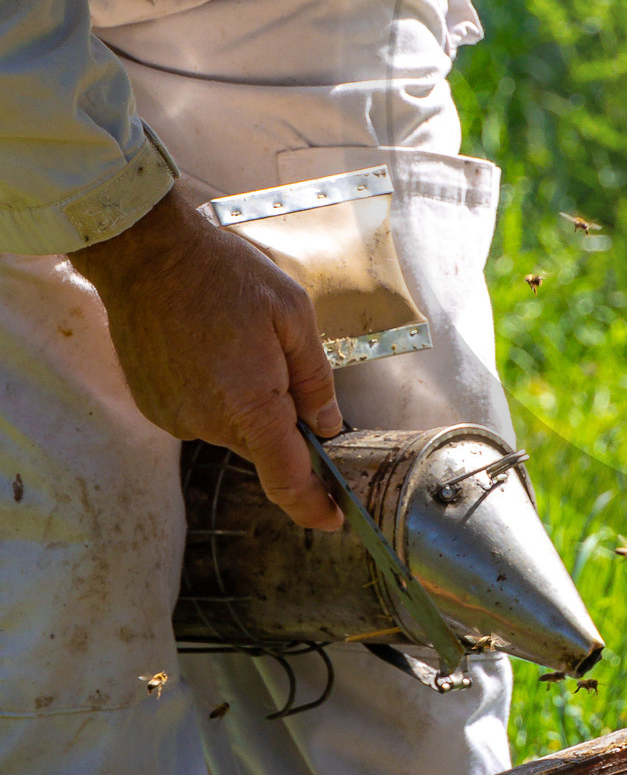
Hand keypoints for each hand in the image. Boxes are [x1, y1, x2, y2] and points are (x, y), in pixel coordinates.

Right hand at [76, 188, 342, 528]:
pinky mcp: (154, 407)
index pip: (286, 478)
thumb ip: (315, 378)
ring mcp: (175, 418)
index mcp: (250, 404)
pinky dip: (215, 393)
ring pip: (231, 428)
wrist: (147, 256)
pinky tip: (209, 349)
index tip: (332, 518)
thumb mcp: (292, 315)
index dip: (312, 506)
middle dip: (279, 417)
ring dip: (245, 400)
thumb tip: (326, 425)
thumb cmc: (224, 276)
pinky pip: (201, 415)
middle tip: (277, 357)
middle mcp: (207, 422)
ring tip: (235, 341)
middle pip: (261, 445)